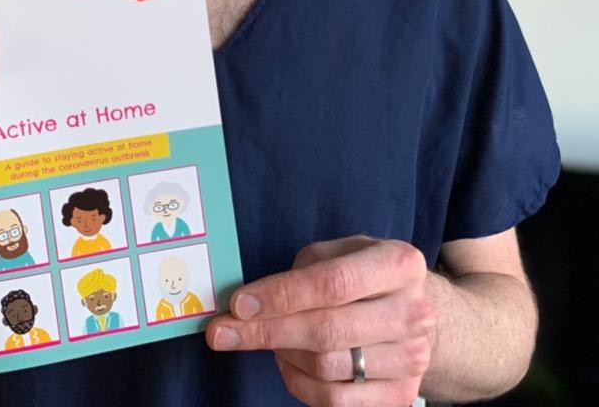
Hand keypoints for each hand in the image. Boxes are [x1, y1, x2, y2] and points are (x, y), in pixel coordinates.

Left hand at [206, 236, 434, 405]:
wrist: (419, 312)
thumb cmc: (366, 274)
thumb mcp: (343, 250)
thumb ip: (304, 269)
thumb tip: (250, 302)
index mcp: (399, 264)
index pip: (332, 284)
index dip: (281, 296)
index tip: (238, 305)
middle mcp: (414, 313)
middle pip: (327, 331)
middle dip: (266, 332)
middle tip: (222, 332)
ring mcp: (413, 360)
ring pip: (327, 368)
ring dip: (282, 354)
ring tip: (266, 339)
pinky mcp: (401, 397)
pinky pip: (335, 402)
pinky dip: (299, 384)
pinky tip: (287, 363)